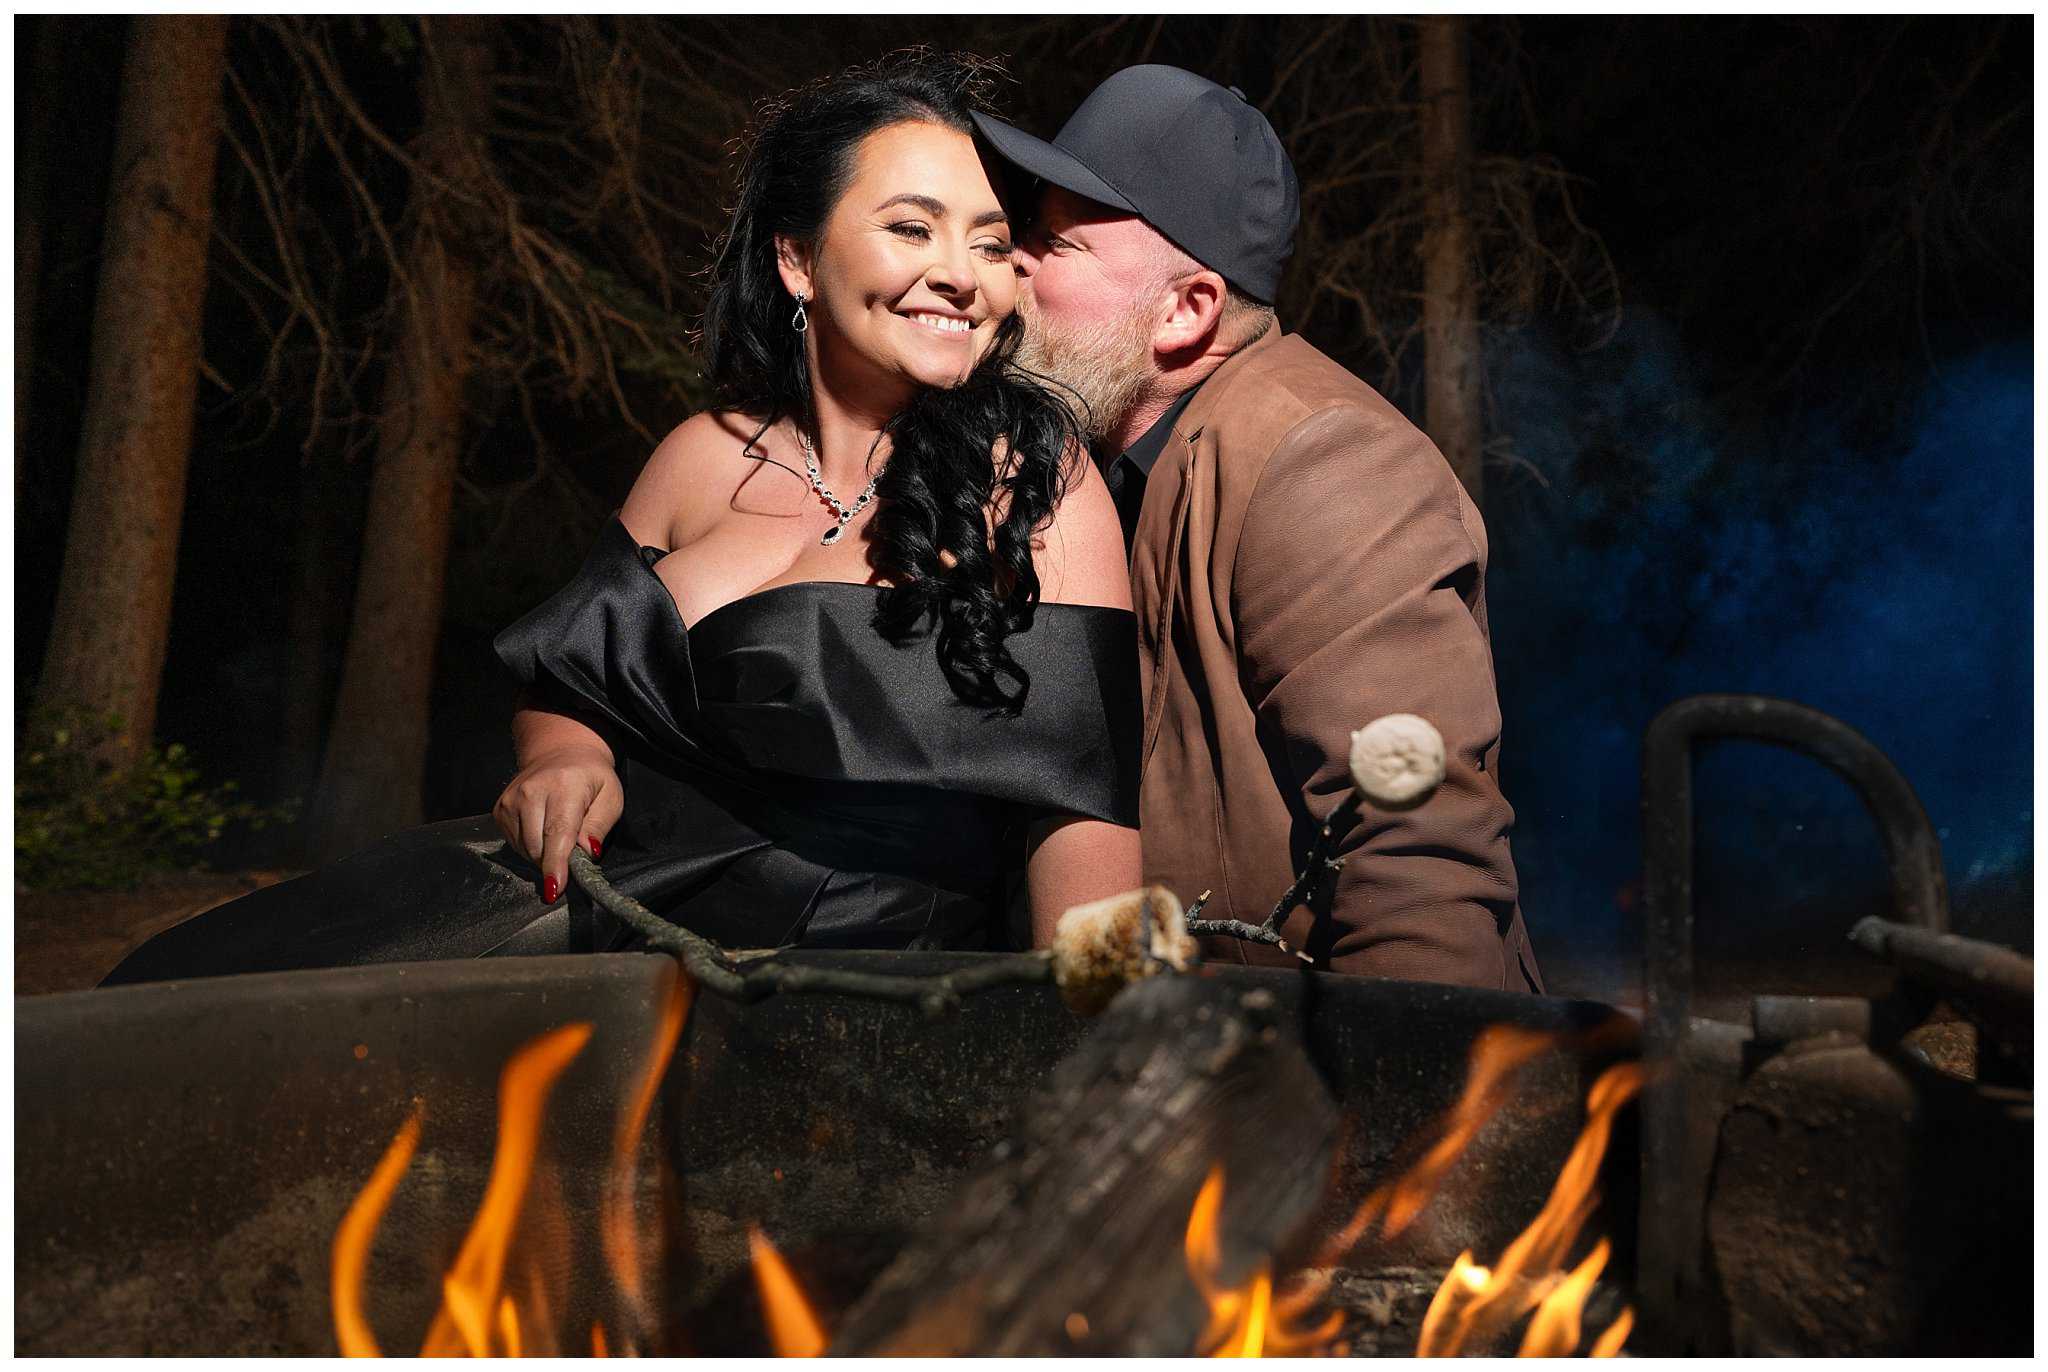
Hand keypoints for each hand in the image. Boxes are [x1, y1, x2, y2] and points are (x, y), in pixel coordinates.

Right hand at [493, 746, 622, 904]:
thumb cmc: (590, 778)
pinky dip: (531, 847)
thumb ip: (599, 826)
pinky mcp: (499, 809)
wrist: (560, 752)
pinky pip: (515, 844)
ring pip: (525, 850)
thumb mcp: (610, 797)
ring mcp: (510, 800)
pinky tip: (543, 831)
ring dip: (544, 854)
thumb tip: (585, 853)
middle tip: (573, 850)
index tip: (554, 888)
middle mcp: (531, 791)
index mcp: (563, 786)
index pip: (557, 832)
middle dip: (556, 861)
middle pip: (538, 847)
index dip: (555, 864)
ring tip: (559, 834)